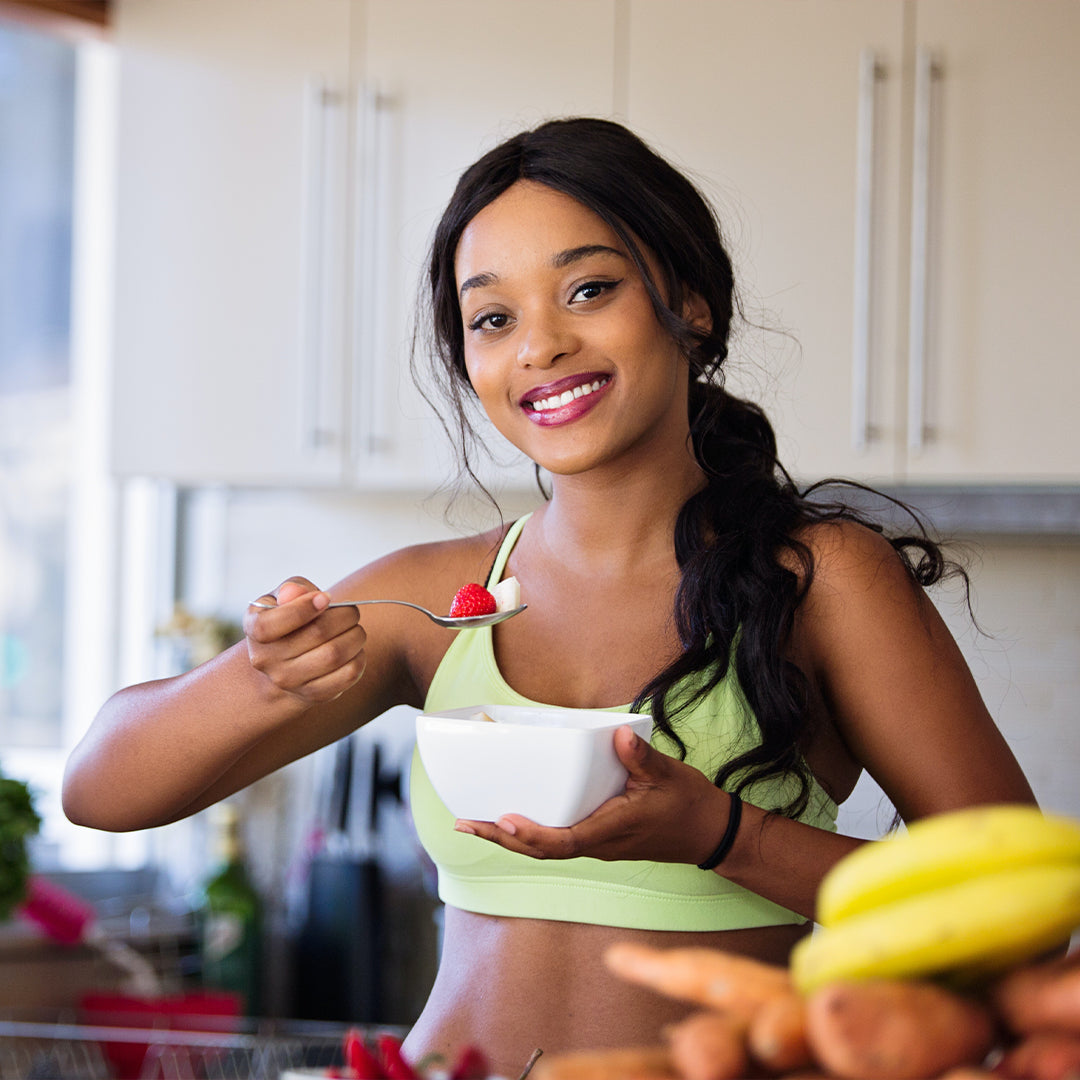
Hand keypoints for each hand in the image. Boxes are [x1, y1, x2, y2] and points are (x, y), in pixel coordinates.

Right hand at [243, 577, 366, 705]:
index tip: (326, 598)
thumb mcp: (282, 598)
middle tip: (352, 611)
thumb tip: (296, 593)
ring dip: (355, 636)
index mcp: (255, 629)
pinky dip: (359, 658)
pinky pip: (347, 675)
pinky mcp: (313, 694)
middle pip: (317, 634)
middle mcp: (266, 659)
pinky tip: (355, 649)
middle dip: (344, 616)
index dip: (304, 608)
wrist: (283, 664)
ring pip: (335, 655)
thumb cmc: (288, 619)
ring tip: (355, 629)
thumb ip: (291, 589)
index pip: (271, 624)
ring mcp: (288, 681)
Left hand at [454, 725, 733, 865]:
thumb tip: (617, 736)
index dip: (530, 835)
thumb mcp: (668, 775)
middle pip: (541, 850)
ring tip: (475, 822)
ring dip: (509, 838)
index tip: (503, 821)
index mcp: (611, 830)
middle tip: (464, 823)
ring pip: (545, 848)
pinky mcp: (598, 838)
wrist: (709, 833)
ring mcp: (596, 844)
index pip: (562, 842)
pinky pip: (556, 840)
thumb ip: (640, 758)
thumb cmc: (687, 804)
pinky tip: (512, 819)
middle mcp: (598, 843)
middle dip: (501, 839)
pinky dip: (529, 833)